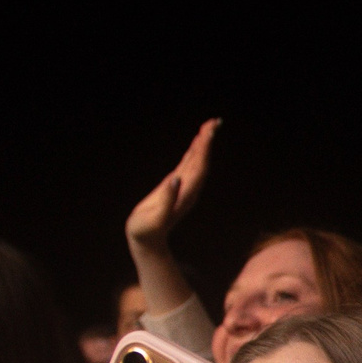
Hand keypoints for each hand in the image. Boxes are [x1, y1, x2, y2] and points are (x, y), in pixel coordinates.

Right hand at [123, 121, 216, 250]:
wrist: (147, 241)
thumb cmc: (146, 229)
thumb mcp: (156, 217)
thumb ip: (167, 199)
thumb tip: (176, 179)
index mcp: (186, 192)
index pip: (198, 166)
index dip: (204, 149)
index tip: (208, 132)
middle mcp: (189, 188)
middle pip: (202, 161)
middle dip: (207, 141)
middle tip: (215, 121)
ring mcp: (184, 187)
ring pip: (197, 162)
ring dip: (203, 145)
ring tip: (209, 127)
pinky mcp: (177, 187)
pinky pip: (189, 166)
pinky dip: (194, 153)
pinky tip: (197, 144)